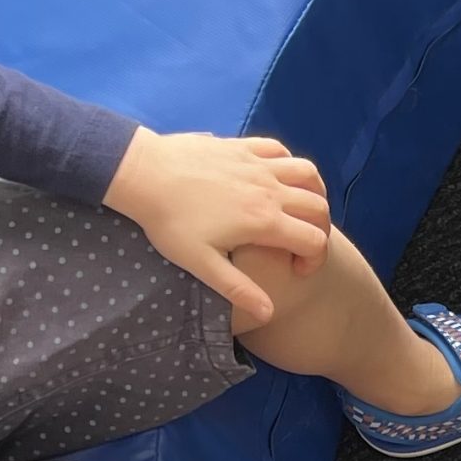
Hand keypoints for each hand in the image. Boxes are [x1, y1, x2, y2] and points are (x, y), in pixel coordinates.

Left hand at [101, 130, 330, 327]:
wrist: (140, 172)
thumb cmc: (168, 220)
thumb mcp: (200, 262)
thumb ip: (237, 288)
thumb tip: (268, 313)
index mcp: (264, 221)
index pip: (315, 241)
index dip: (315, 260)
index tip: (296, 270)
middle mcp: (269, 190)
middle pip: (318, 208)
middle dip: (320, 229)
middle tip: (301, 243)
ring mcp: (257, 165)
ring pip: (308, 173)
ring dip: (313, 192)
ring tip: (300, 208)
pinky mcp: (241, 147)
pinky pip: (279, 151)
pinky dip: (287, 163)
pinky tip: (276, 177)